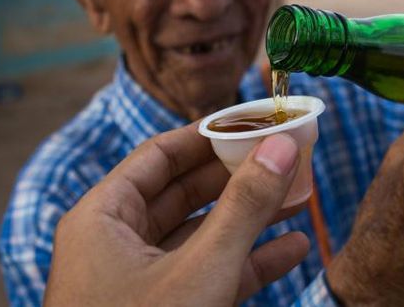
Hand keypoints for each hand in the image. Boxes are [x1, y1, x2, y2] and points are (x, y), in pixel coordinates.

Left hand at [44, 125, 309, 306]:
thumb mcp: (202, 267)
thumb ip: (244, 206)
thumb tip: (282, 147)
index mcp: (104, 218)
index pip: (159, 156)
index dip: (207, 135)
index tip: (252, 122)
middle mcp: (118, 243)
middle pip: (186, 192)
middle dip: (239, 177)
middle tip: (284, 157)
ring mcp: (143, 280)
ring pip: (204, 234)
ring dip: (252, 219)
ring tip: (300, 198)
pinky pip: (212, 273)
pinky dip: (251, 262)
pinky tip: (295, 249)